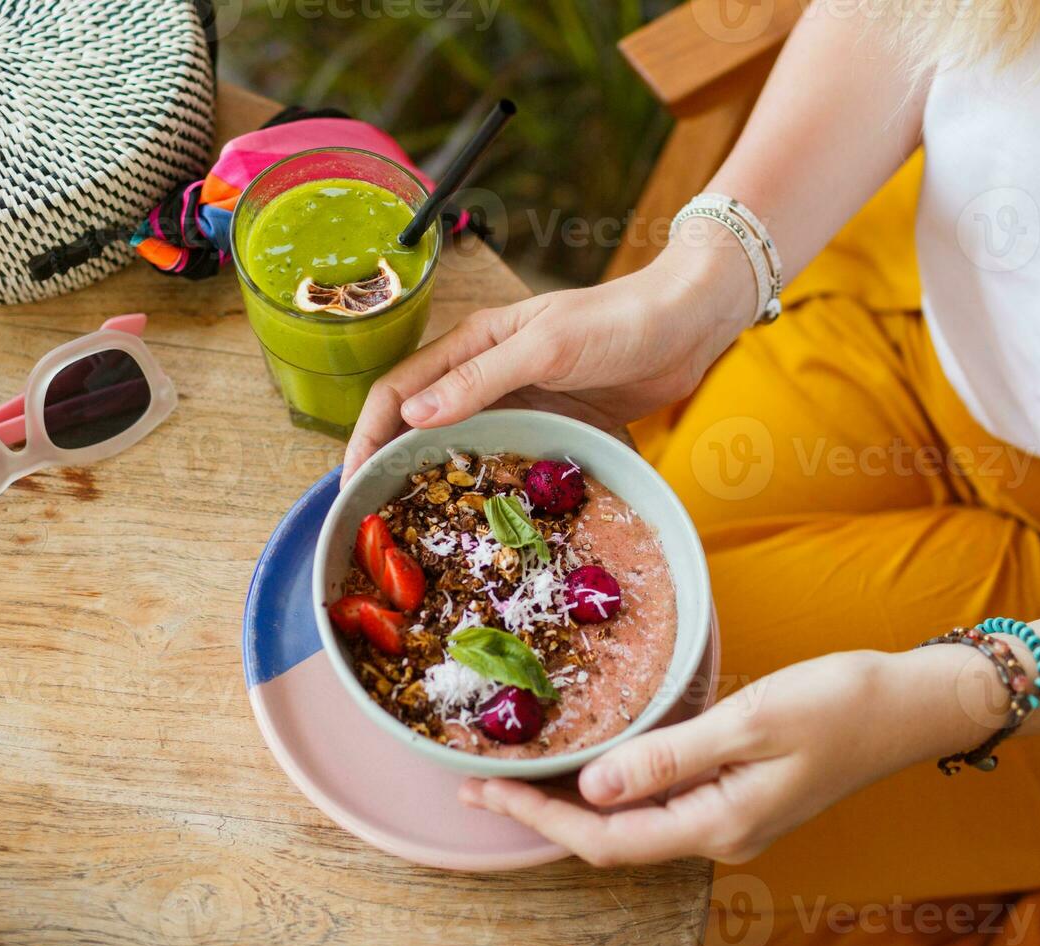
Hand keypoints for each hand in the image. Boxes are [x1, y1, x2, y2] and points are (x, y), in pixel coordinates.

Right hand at [341, 222, 757, 483]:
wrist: (687, 326)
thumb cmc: (618, 322)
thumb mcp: (547, 345)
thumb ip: (481, 377)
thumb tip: (412, 413)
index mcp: (471, 344)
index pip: (397, 390)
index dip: (367, 435)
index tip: (352, 484)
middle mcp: (485, 375)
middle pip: (419, 424)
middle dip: (392, 466)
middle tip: (378, 521)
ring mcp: (517, 402)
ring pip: (459, 446)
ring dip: (438, 481)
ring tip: (422, 530)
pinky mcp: (548, 425)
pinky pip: (503, 459)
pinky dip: (487, 486)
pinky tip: (484, 519)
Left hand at [459, 647, 993, 865]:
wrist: (912, 706)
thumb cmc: (840, 704)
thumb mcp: (750, 722)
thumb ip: (669, 758)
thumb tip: (592, 792)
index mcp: (718, 823)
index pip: (605, 840)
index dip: (538, 821)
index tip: (484, 790)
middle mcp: (718, 833)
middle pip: (611, 842)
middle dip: (542, 817)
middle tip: (479, 785)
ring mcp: (730, 818)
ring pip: (633, 825)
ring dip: (573, 805)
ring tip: (518, 777)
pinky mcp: (739, 795)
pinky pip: (660, 802)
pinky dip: (614, 787)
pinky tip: (591, 764)